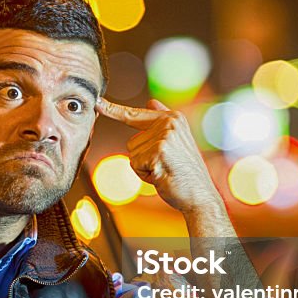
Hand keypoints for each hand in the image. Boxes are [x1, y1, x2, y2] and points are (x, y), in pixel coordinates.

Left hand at [96, 98, 223, 216]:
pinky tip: (162, 176)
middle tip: (165, 166)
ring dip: (143, 167)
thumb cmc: (185, 173)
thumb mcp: (176, 142)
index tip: (97, 102)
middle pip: (131, 142)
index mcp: (173, 118)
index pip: (135, 114)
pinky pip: (135, 165)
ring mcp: (164, 136)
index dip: (113, 110)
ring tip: (164, 171)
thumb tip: (151, 102)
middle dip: (143, 158)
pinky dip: (144, 175)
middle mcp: (169, 122)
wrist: (200, 196)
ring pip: (132, 154)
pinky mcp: (158, 151)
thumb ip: (161, 122)